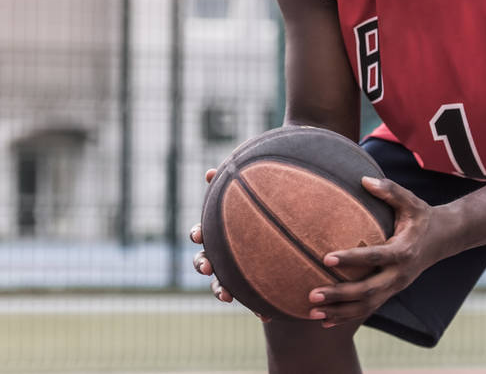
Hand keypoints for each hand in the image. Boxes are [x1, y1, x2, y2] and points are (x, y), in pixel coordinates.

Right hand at [190, 168, 269, 321]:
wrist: (286, 248)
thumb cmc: (266, 217)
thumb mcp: (255, 202)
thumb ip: (237, 187)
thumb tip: (210, 171)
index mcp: (219, 233)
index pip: (202, 232)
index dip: (198, 233)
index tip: (199, 235)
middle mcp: (221, 255)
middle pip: (204, 260)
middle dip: (202, 264)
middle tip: (206, 266)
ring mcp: (234, 274)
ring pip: (220, 285)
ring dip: (220, 291)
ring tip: (227, 297)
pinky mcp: (252, 291)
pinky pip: (250, 302)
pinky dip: (255, 308)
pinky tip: (265, 314)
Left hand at [306, 176, 440, 326]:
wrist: (443, 239)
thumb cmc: (421, 216)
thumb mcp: (410, 201)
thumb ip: (389, 190)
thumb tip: (363, 179)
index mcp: (403, 251)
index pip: (375, 257)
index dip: (351, 258)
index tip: (326, 257)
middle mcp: (400, 275)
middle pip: (368, 291)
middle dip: (339, 295)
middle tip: (312, 294)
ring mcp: (395, 287)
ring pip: (366, 306)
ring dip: (339, 312)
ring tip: (312, 312)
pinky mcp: (391, 293)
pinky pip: (368, 309)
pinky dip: (346, 317)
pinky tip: (325, 321)